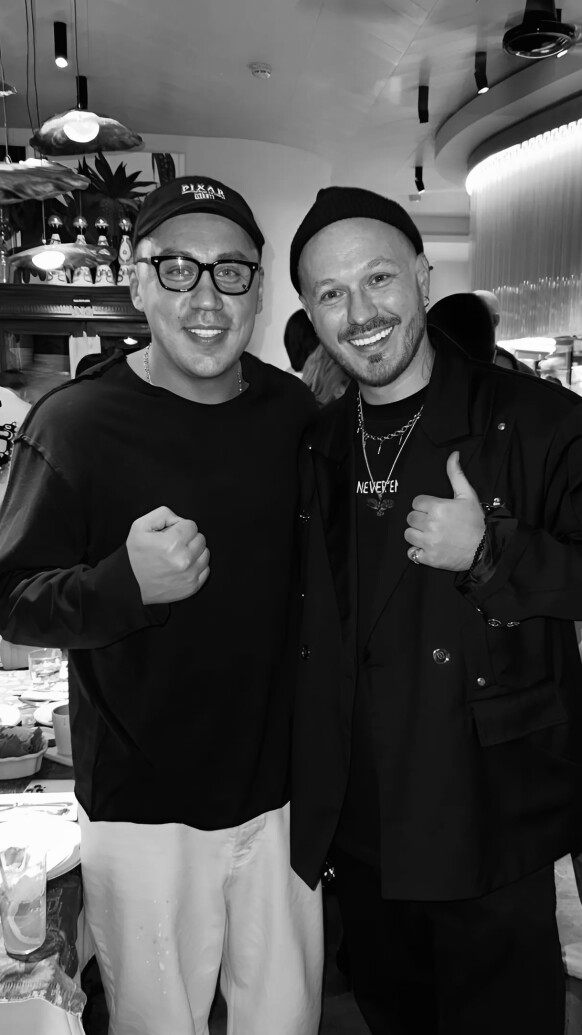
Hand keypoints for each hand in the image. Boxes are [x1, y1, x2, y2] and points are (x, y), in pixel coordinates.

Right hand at [126, 506, 209, 604]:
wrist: (129, 586)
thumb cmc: (134, 556)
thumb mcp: (140, 526)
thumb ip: (163, 514)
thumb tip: (179, 520)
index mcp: (172, 543)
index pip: (191, 525)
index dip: (179, 527)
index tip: (169, 535)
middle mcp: (184, 560)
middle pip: (200, 538)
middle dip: (188, 539)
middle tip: (172, 545)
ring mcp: (189, 575)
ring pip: (205, 553)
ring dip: (194, 552)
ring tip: (177, 556)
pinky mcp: (192, 587)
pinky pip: (205, 569)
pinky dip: (196, 567)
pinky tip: (182, 567)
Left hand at [404, 451, 484, 570]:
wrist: (485, 549)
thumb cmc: (476, 521)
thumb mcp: (468, 495)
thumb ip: (456, 474)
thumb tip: (453, 455)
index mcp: (438, 507)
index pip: (416, 502)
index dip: (425, 505)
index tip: (434, 510)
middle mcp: (431, 525)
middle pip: (411, 518)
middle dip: (420, 519)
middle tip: (433, 522)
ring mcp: (429, 542)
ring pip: (408, 534)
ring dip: (417, 534)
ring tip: (430, 534)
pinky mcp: (429, 558)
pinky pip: (411, 552)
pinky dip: (418, 551)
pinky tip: (429, 547)